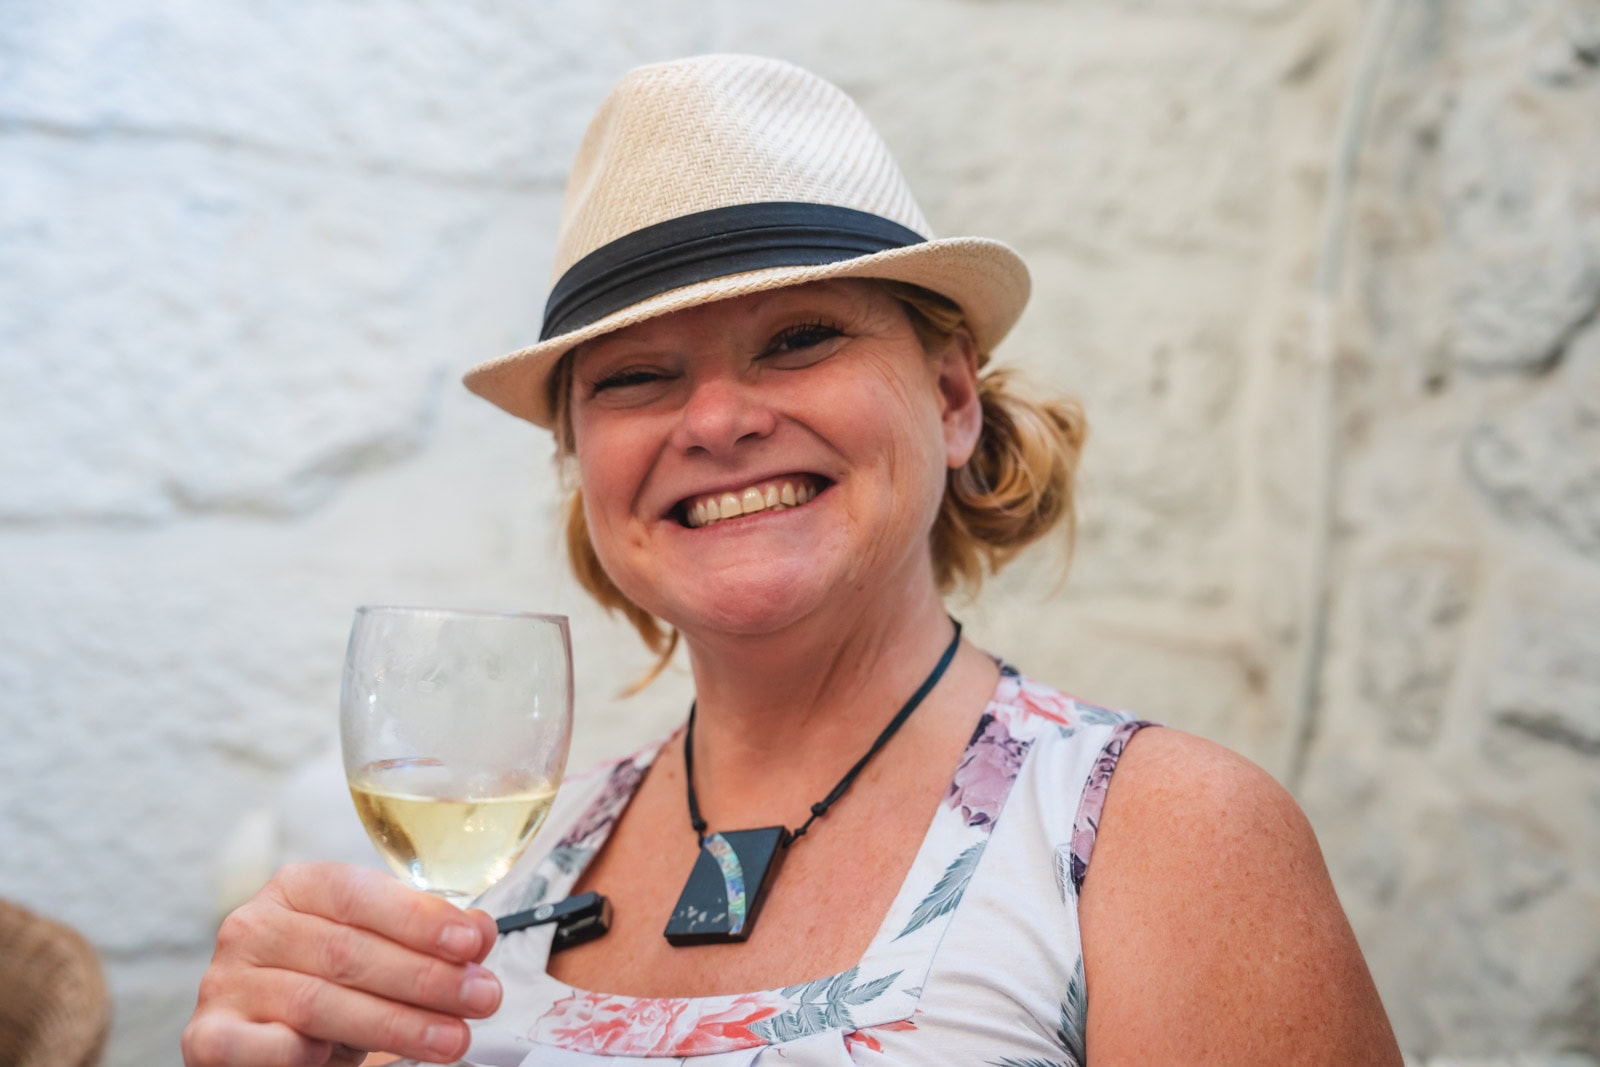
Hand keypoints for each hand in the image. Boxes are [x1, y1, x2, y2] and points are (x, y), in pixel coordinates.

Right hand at [182, 862, 501, 1065]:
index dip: (419, 917)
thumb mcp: (383, 952)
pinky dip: (297, 1051)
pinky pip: (256, 1044)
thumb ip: (428, 936)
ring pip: (318, 1001)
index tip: (474, 942)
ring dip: (394, 1024)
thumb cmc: (334, 985)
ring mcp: (226, 981)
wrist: (268, 1041)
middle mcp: (254, 925)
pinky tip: (335, 1057)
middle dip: (425, 978)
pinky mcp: (208, 1036)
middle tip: (481, 999)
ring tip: (451, 1040)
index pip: (359, 893)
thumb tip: (480, 930)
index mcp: (297, 887)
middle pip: (347, 950)